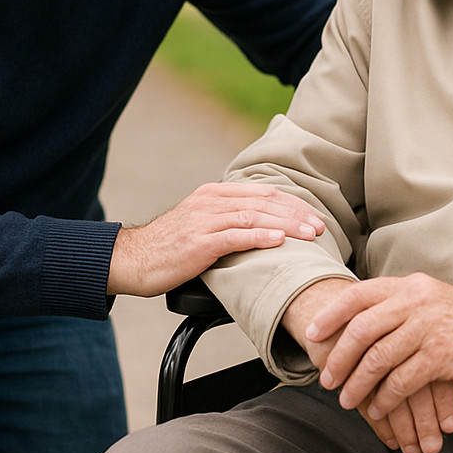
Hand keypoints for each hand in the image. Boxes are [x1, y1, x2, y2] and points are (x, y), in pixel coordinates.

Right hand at [106, 183, 325, 296]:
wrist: (132, 259)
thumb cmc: (168, 247)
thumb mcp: (200, 223)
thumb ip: (227, 220)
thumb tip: (261, 228)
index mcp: (214, 194)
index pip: (263, 193)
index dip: (292, 204)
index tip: (314, 216)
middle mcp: (211, 202)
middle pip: (264, 202)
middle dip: (296, 214)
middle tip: (320, 227)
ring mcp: (204, 220)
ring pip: (254, 216)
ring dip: (287, 225)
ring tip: (309, 235)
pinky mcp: (199, 242)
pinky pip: (235, 235)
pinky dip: (260, 236)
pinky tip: (279, 241)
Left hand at [284, 280, 452, 452]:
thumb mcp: (431, 298)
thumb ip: (399, 304)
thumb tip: (359, 319)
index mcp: (410, 285)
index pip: (358, 295)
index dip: (331, 316)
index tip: (312, 335)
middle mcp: (416, 301)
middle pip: (361, 329)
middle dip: (338, 358)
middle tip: (327, 378)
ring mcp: (429, 328)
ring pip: (377, 359)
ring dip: (357, 384)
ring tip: (347, 400)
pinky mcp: (442, 356)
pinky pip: (401, 382)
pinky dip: (384, 399)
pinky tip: (378, 410)